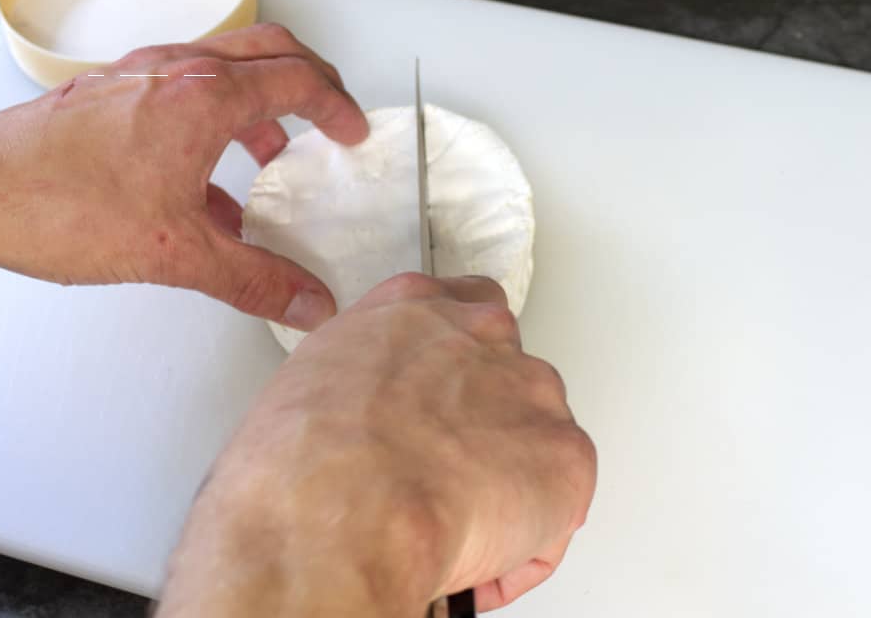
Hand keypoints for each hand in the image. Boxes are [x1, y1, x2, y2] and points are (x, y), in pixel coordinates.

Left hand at [0, 23, 366, 328]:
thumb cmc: (60, 205)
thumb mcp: (175, 253)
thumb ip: (253, 279)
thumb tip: (310, 302)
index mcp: (204, 96)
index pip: (298, 80)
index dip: (338, 107)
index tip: (354, 135)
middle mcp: (176, 70)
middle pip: (269, 51)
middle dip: (311, 81)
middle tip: (331, 119)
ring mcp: (140, 76)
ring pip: (224, 67)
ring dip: (260, 101)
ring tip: (272, 154)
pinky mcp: (112, 95)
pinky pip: (183, 92)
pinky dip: (215, 120)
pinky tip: (205, 187)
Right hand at [158, 274, 596, 615]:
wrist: (338, 506)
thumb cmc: (304, 459)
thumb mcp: (314, 381)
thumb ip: (368, 379)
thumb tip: (371, 424)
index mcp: (414, 308)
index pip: (463, 310)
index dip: (462, 367)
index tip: (447, 405)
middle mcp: (480, 334)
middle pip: (510, 376)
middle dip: (488, 428)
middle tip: (444, 480)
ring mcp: (531, 391)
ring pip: (536, 446)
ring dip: (507, 486)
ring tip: (452, 530)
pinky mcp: (565, 457)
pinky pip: (554, 515)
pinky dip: (521, 549)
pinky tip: (469, 561)